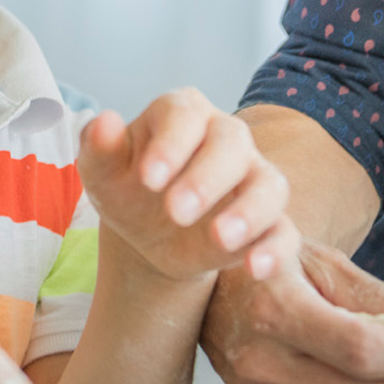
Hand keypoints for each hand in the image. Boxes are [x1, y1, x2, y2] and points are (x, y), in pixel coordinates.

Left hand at [79, 89, 298, 281]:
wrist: (148, 235)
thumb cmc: (127, 189)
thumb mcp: (102, 173)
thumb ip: (99, 147)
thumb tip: (104, 121)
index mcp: (183, 113)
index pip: (185, 114)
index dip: (170, 143)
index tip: (148, 179)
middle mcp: (226, 137)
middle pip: (232, 144)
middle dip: (206, 178)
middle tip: (175, 212)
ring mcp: (253, 178)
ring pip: (269, 185)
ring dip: (250, 211)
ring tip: (221, 238)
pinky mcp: (268, 222)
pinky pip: (284, 232)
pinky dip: (275, 250)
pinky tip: (256, 269)